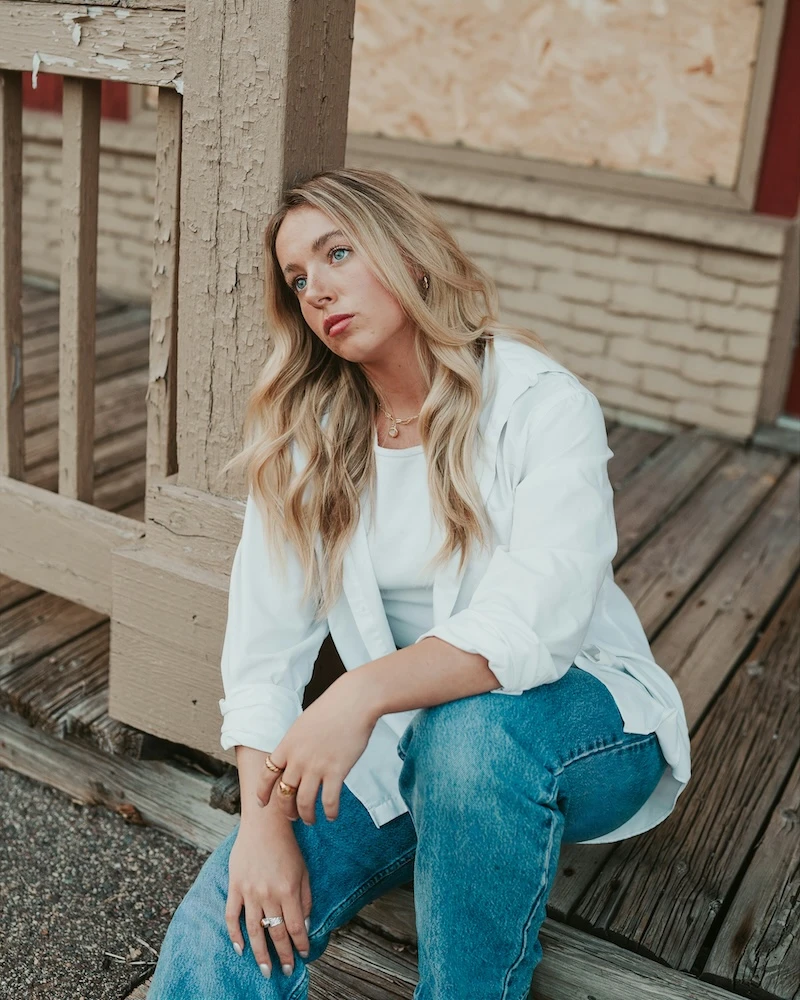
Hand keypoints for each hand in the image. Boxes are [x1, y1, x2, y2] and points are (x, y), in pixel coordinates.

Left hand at [256, 672, 380, 824]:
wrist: (354, 701)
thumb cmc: (332, 708)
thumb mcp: (304, 723)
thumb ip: (297, 743)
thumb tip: (295, 756)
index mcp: (287, 745)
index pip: (266, 775)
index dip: (262, 792)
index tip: (263, 803)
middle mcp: (297, 759)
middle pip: (284, 794)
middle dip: (287, 810)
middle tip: (292, 817)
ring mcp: (316, 766)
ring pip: (304, 802)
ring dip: (306, 815)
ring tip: (311, 820)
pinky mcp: (336, 771)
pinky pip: (329, 801)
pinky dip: (329, 812)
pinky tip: (332, 815)